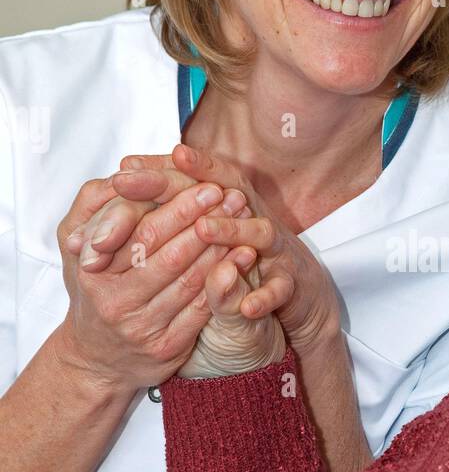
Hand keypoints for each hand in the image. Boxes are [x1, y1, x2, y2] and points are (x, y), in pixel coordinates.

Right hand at [55, 172, 249, 393]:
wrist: (98, 359)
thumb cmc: (96, 289)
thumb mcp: (79, 246)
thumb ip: (98, 206)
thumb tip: (123, 171)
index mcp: (92, 271)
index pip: (140, 233)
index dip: (177, 209)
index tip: (207, 185)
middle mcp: (114, 301)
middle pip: (168, 255)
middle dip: (204, 222)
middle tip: (233, 196)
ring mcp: (141, 327)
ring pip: (189, 281)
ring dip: (221, 248)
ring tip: (245, 220)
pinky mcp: (165, 347)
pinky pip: (202, 309)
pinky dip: (226, 280)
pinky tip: (245, 257)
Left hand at [114, 146, 341, 353]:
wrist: (299, 292)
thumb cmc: (243, 255)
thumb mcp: (206, 225)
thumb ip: (171, 197)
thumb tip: (126, 165)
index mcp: (230, 198)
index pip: (194, 174)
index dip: (161, 171)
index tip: (125, 168)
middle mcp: (255, 215)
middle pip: (226, 190)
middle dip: (186, 190)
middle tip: (149, 186)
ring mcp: (276, 247)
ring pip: (258, 230)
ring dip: (230, 229)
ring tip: (202, 229)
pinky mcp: (294, 281)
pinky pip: (281, 287)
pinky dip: (265, 295)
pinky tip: (247, 306)